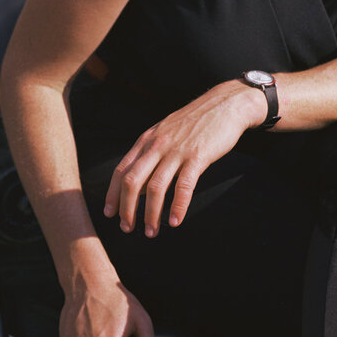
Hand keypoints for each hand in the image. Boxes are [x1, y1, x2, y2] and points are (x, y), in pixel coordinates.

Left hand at [103, 80, 270, 235]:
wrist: (226, 105)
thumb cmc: (196, 122)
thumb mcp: (165, 132)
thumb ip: (151, 151)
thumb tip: (139, 178)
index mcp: (147, 140)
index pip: (121, 170)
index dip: (112, 194)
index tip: (110, 214)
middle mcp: (157, 145)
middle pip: (132, 181)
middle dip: (127, 209)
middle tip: (127, 228)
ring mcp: (177, 151)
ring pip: (155, 187)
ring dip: (151, 214)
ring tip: (151, 232)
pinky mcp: (198, 157)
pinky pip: (184, 186)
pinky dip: (178, 206)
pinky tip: (175, 221)